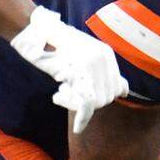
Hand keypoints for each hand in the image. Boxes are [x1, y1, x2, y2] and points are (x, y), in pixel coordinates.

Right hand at [10, 6, 128, 132]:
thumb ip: (104, 71)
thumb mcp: (84, 54)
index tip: (83, 94)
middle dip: (91, 102)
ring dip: (78, 104)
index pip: (118, 87)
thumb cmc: (56, 45)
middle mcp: (102, 58)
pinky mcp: (78, 73)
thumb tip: (124, 91)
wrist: (34, 32)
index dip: (103, 97)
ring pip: (98, 101)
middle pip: (108, 96)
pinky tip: (78, 127)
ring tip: (60, 93)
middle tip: (67, 93)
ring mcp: (91, 64)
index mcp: (106, 53)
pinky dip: (83, 119)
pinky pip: (87, 103)